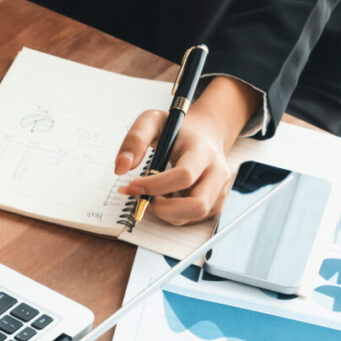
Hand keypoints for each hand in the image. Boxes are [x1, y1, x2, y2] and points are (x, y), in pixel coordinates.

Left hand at [115, 76, 258, 224]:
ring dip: (166, 211)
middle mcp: (218, 173)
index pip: (184, 176)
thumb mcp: (153, 121)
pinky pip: (190, 218)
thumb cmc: (178, 130)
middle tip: (143, 197)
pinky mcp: (215, 203)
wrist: (206, 134)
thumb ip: (135, 139)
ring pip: (192, 216)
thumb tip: (121, 168)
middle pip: (198, 206)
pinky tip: (166, 196)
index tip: (131, 185)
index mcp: (203, 151)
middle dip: (164, 209)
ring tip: (155, 192)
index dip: (154, 186)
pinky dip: (172, 213)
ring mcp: (220, 190)